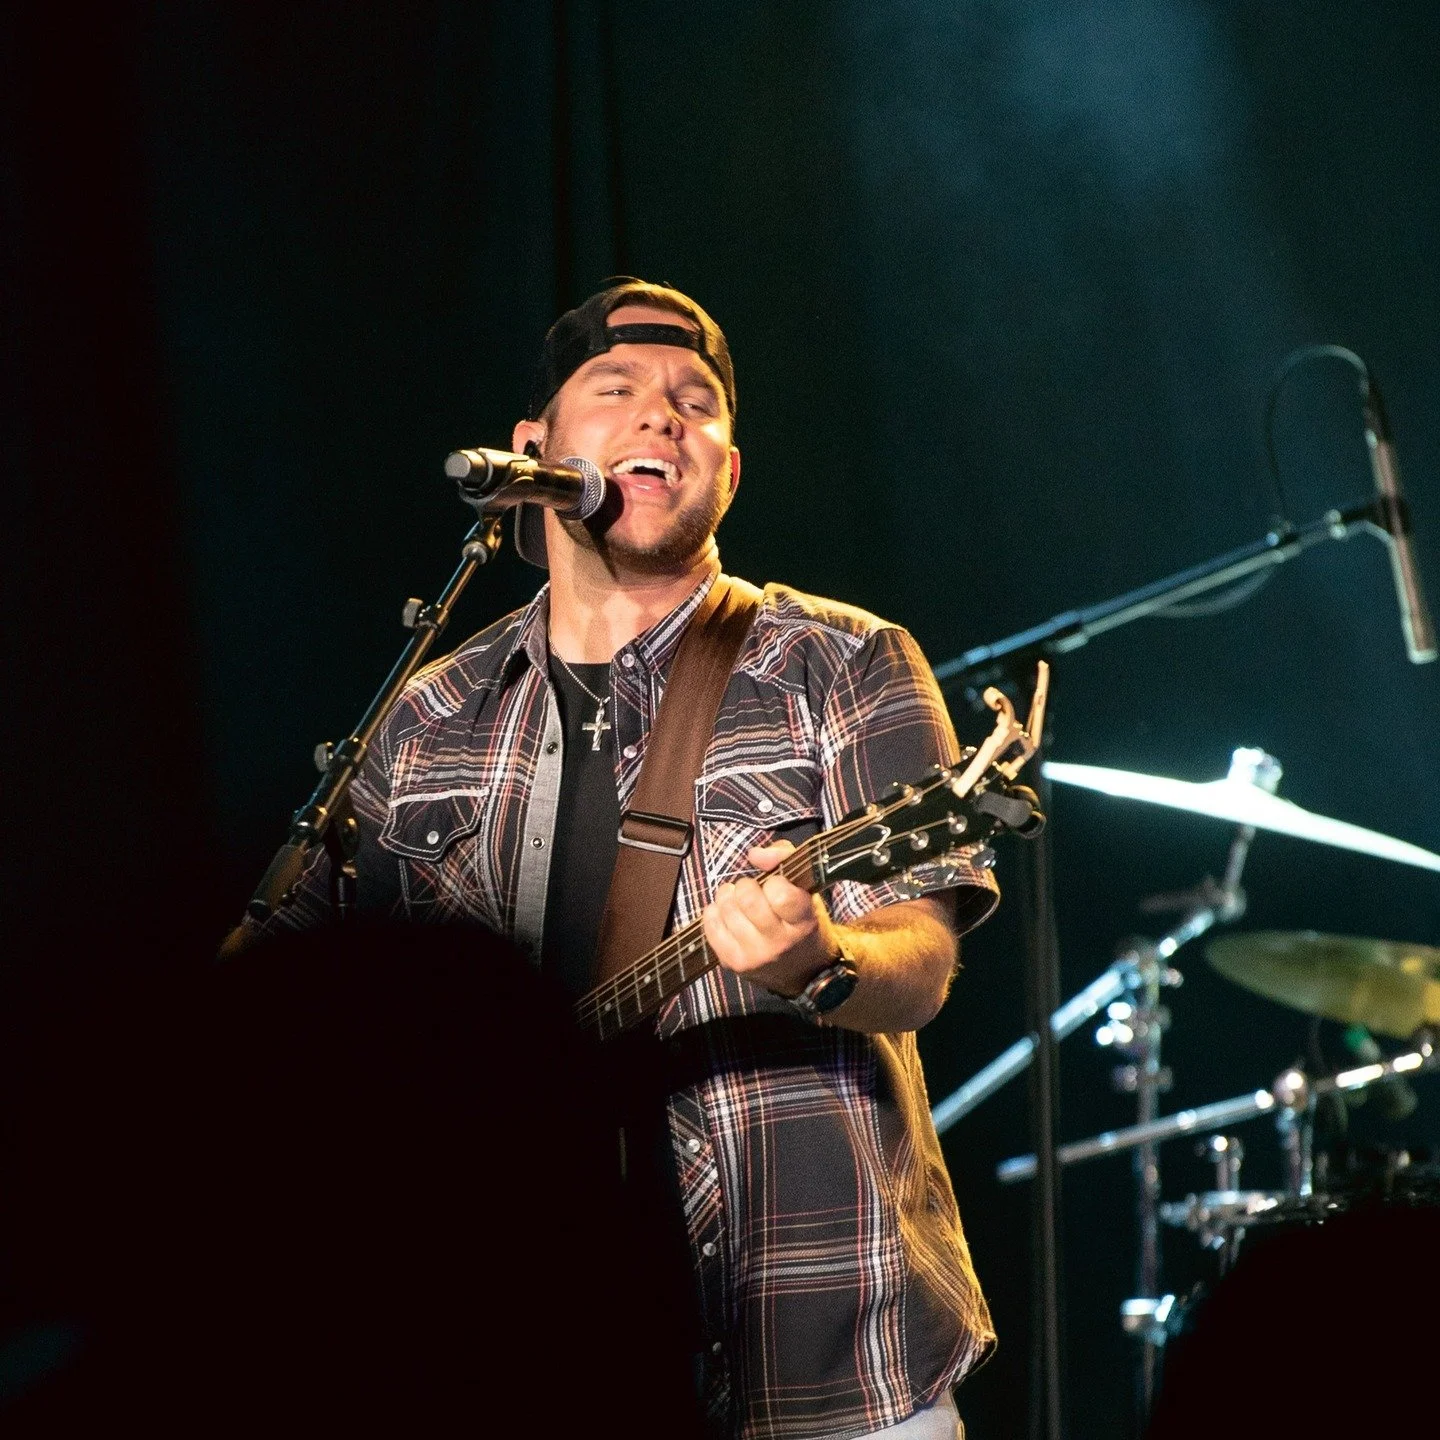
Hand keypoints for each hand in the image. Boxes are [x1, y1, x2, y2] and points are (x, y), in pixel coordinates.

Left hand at [702, 840, 839, 998]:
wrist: (802, 971)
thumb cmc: (801, 922)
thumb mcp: (806, 889)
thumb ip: (784, 857)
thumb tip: (754, 854)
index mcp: (803, 922)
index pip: (781, 895)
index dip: (774, 882)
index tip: (776, 885)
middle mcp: (779, 942)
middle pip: (747, 899)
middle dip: (746, 886)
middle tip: (752, 890)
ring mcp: (754, 955)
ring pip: (726, 909)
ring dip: (728, 897)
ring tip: (739, 901)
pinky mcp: (733, 962)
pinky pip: (710, 925)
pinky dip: (715, 912)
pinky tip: (728, 914)